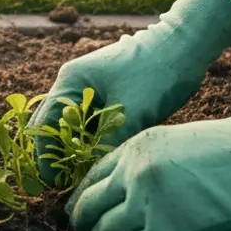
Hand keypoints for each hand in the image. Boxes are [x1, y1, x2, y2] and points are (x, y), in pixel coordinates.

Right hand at [32, 0, 230, 181]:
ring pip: (72, 127)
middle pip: (52, 126)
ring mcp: (90, 88)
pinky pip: (90, 124)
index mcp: (71, 81)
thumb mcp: (133, 111)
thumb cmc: (158, 72)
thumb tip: (91, 175)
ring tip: (82, 177)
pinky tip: (100, 160)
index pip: (44, 124)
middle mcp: (74, 83)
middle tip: (65, 184)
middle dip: (56, 155)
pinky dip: (91, 142)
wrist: (186, 46)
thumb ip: (109, 143)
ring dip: (75, 149)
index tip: (55, 183)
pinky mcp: (107, 95)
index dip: (46, 156)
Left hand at [66, 68, 230, 230]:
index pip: (93, 175)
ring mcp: (147, 205)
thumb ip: (153, 162)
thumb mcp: (182, 142)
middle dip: (82, 223)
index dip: (84, 195)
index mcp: (138, 146)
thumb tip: (135, 187)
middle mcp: (134, 174)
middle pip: (89, 205)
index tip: (83, 208)